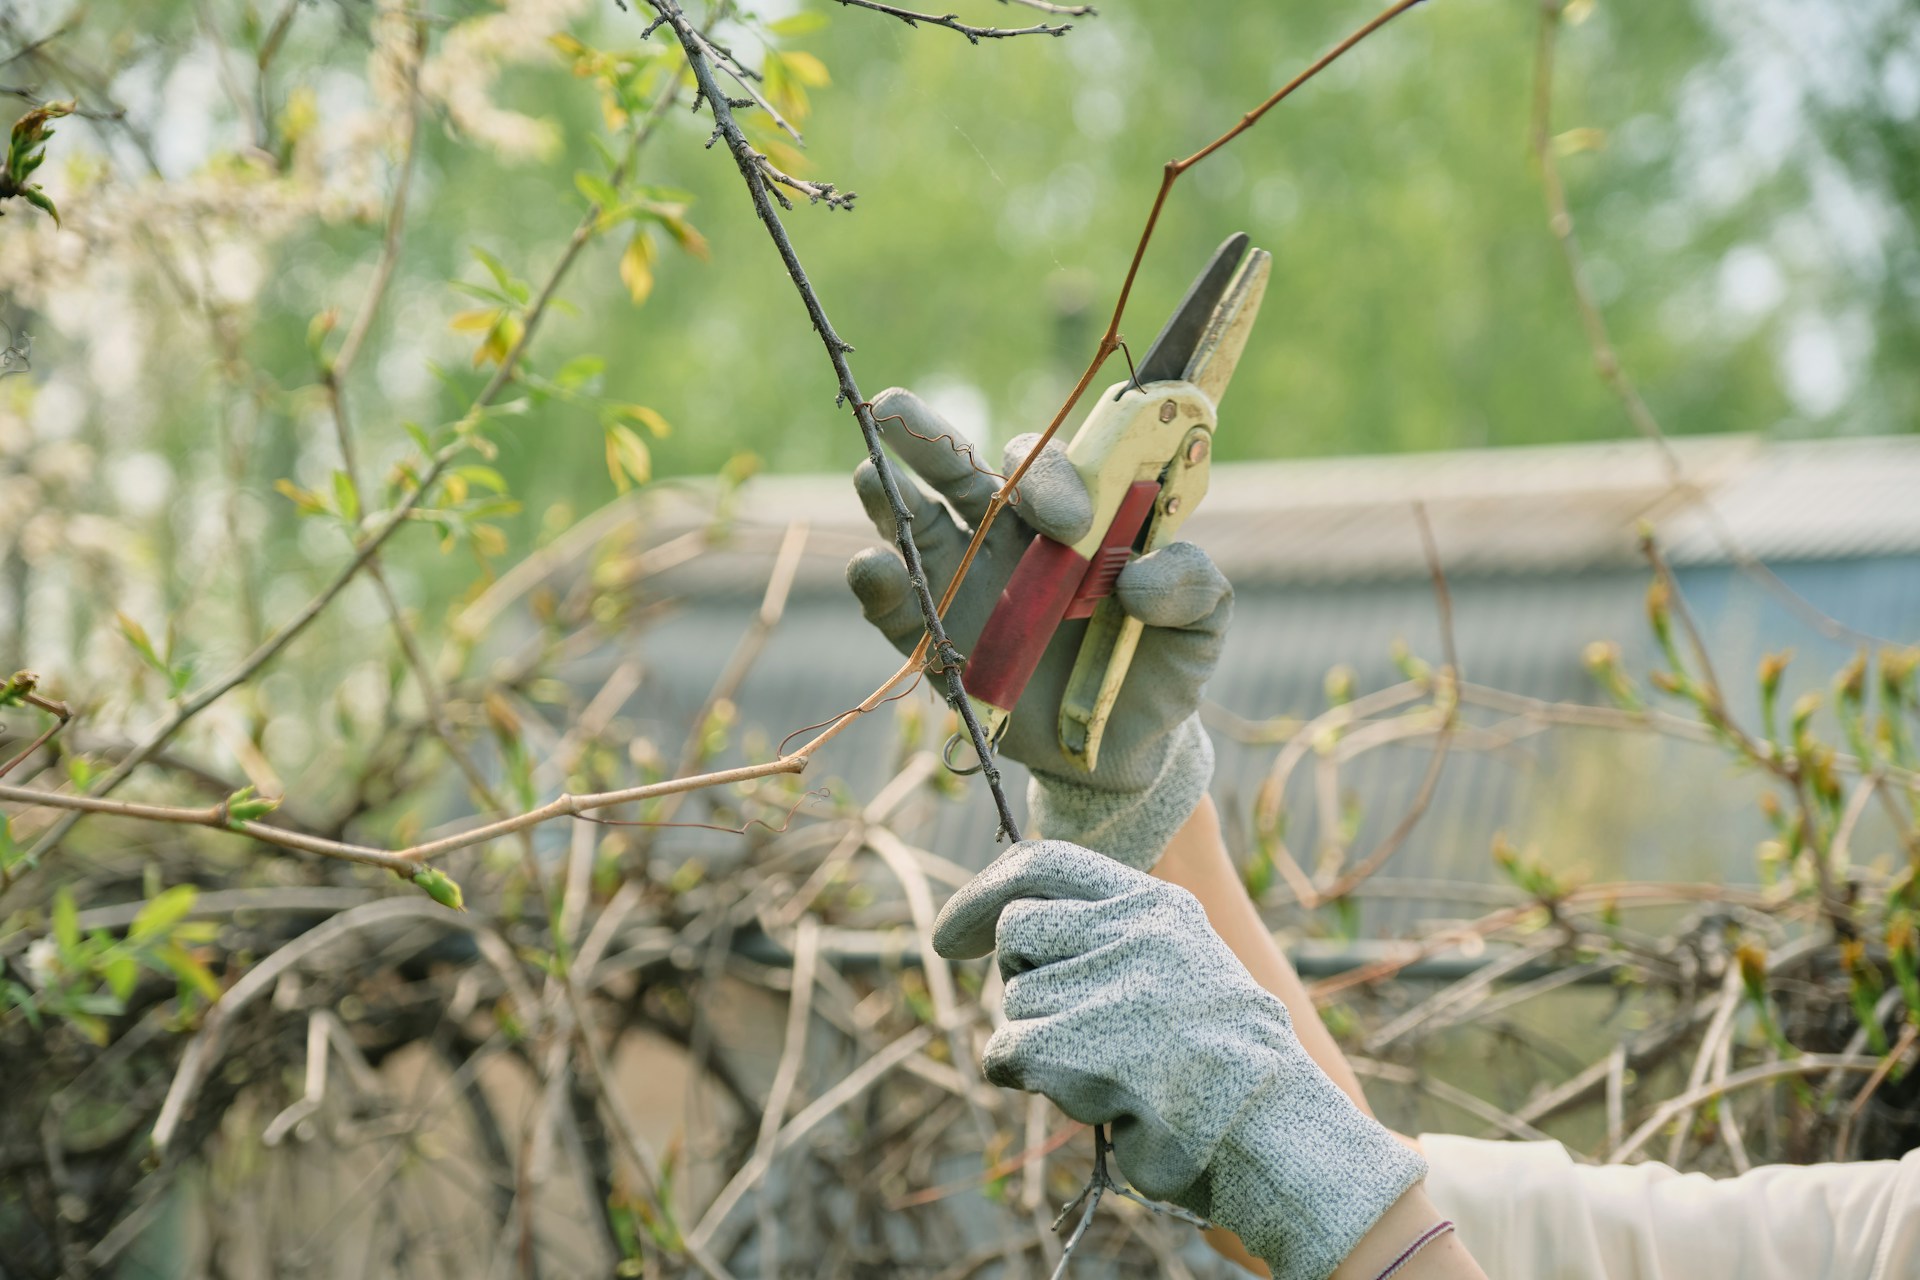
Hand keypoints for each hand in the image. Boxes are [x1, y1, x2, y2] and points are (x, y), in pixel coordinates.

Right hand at [845, 387, 1230, 868]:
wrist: (1123, 747)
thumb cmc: (1161, 666)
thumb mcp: (1203, 624)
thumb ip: (1194, 585)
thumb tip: (1136, 578)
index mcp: (1072, 514)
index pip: (1046, 467)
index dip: (1051, 480)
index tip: (1073, 527)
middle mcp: (1009, 536)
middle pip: (960, 472)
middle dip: (926, 438)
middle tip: (894, 411)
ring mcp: (966, 585)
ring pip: (915, 524)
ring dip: (887, 497)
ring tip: (869, 476)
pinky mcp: (937, 641)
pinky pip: (899, 608)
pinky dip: (882, 586)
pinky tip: (874, 567)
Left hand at [933, 840, 1426, 1279]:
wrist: (1272, 1131)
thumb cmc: (1222, 1058)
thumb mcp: (1179, 962)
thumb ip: (1108, 933)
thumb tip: (1006, 923)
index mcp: (1155, 905)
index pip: (1044, 863)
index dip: (986, 894)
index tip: (950, 935)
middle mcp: (1130, 932)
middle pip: (1018, 930)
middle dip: (1024, 977)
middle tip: (1072, 1022)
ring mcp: (1107, 987)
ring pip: (1015, 1000)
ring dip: (1040, 1041)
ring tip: (1109, 1067)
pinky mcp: (1079, 1048)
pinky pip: (1006, 1053)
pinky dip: (1026, 1079)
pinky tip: (1088, 1094)